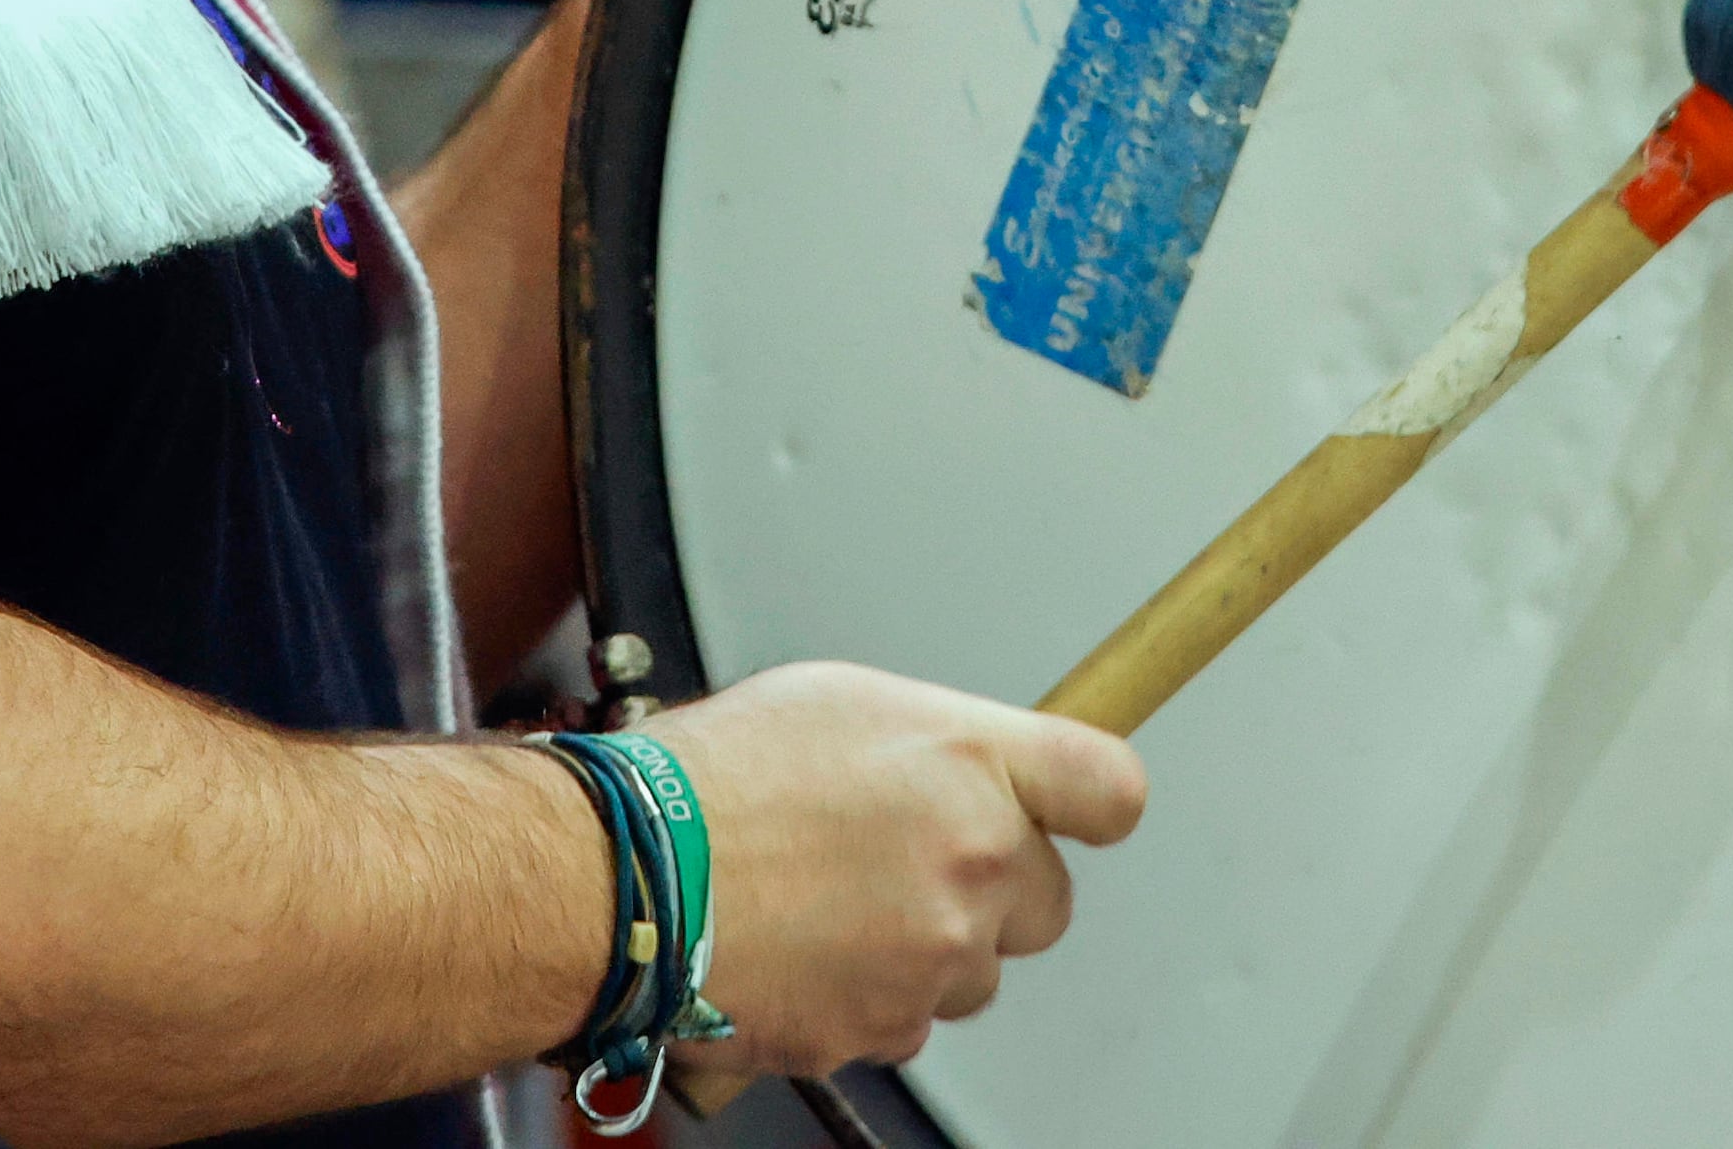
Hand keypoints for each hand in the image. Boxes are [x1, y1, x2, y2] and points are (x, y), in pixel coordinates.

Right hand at [644, 660, 1146, 1095]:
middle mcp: (973, 866)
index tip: (1079, 806)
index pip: (1109, 788)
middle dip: (993, 889)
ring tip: (832, 903)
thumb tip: (967, 768)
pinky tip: (805, 949)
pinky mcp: (882, 1030)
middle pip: (1048, 900)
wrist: (622, 880)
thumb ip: (935, 741)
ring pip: (970, 970)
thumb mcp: (840, 701)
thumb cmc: (711, 781)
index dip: (1092, 800)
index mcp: (974, 766)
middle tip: (909, 862)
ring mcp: (932, 958)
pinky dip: (865, 996)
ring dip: (923, 948)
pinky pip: (903, 1021)